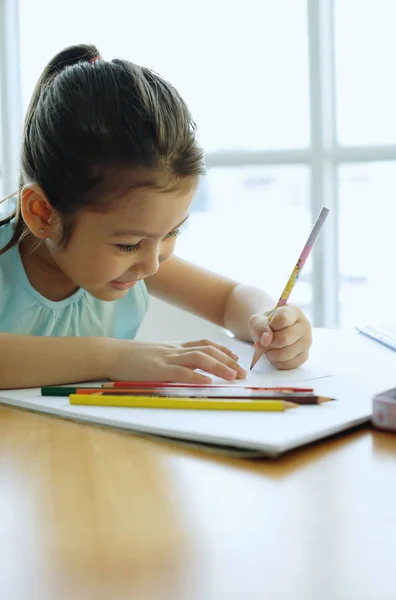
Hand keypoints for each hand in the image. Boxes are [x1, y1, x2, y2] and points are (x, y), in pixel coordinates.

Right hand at [105, 338, 246, 382]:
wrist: (109, 353)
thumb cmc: (129, 358)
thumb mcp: (153, 356)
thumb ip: (169, 360)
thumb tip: (184, 370)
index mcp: (173, 347)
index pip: (203, 343)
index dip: (222, 349)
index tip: (235, 357)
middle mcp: (174, 350)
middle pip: (207, 350)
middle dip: (227, 360)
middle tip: (241, 372)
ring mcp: (166, 358)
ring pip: (199, 358)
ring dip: (218, 367)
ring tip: (232, 376)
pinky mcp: (157, 370)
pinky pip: (180, 372)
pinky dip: (196, 377)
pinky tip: (208, 383)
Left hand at [249, 305, 311, 369]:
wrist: (272, 333)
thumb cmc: (266, 324)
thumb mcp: (258, 321)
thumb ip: (260, 327)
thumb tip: (266, 340)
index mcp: (294, 312)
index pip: (282, 319)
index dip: (270, 325)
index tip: (268, 326)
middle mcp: (305, 326)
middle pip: (284, 338)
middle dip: (269, 343)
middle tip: (264, 342)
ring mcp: (306, 342)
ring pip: (286, 353)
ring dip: (271, 354)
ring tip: (269, 348)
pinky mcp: (304, 356)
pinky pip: (288, 364)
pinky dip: (277, 362)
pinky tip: (275, 354)